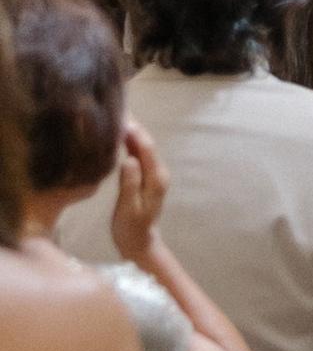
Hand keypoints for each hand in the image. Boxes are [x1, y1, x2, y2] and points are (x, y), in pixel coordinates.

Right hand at [110, 122, 168, 267]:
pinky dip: (129, 142)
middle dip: (133, 124)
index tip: (121, 115)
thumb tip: (129, 159)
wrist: (140, 244)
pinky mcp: (146, 176)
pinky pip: (138, 154)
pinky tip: (118, 134)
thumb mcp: (128, 209)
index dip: (134, 130)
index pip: (145, 148)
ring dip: (130, 130)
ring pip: (141, 146)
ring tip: (117, 113)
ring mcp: (153, 174)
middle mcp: (158, 172)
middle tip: (118, 106)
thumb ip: (130, 184)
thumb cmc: (132, 229)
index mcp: (156, 179)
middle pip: (145, 143)